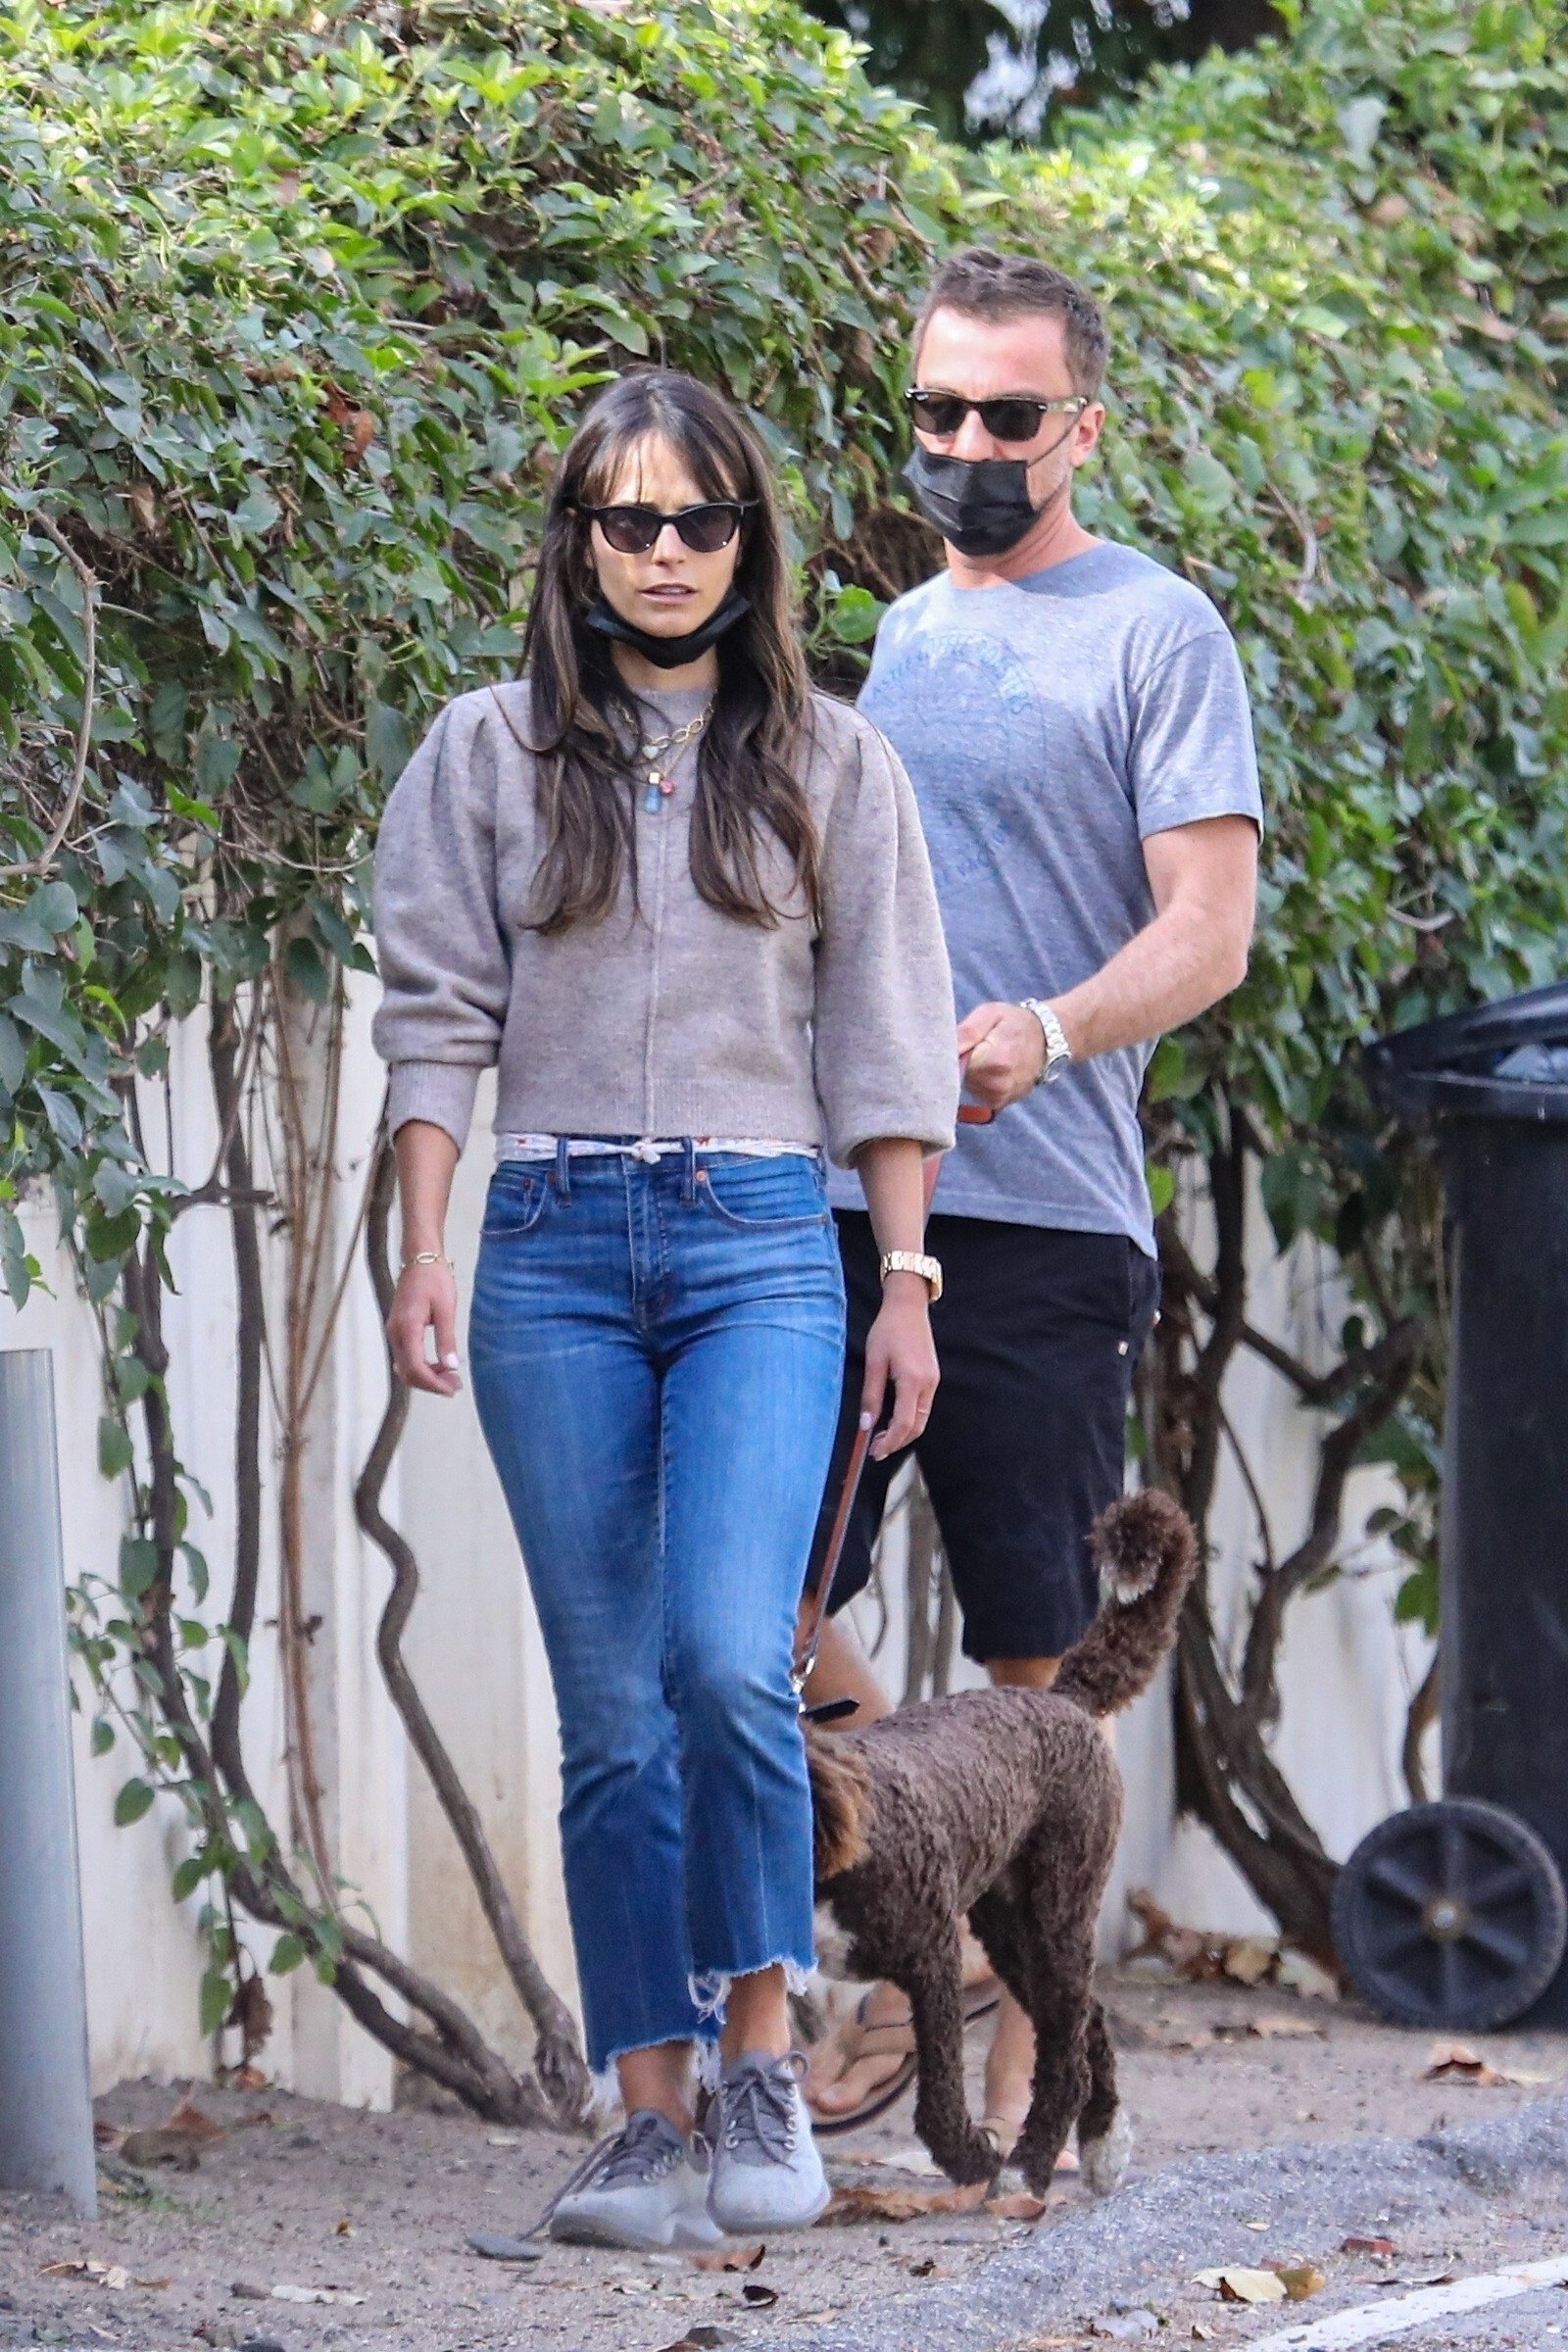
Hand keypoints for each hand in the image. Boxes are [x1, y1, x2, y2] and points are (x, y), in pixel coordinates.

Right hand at [386, 1261, 461, 1396]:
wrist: (420, 1259)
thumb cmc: (434, 1279)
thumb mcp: (446, 1309)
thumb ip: (446, 1339)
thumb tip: (451, 1366)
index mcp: (406, 1328)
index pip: (415, 1367)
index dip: (433, 1383)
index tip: (452, 1388)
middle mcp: (395, 1333)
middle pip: (408, 1372)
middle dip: (431, 1384)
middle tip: (455, 1386)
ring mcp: (394, 1332)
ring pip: (405, 1367)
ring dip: (426, 1377)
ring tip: (450, 1378)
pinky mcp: (398, 1330)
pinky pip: (406, 1357)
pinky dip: (421, 1367)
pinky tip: (439, 1366)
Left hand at [862, 1273, 938, 1459]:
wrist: (908, 1307)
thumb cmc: (888, 1330)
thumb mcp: (873, 1362)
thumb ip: (871, 1396)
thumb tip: (866, 1425)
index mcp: (912, 1381)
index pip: (904, 1424)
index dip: (889, 1442)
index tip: (874, 1451)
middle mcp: (928, 1384)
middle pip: (916, 1427)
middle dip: (897, 1443)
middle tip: (876, 1449)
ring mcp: (933, 1381)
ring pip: (921, 1419)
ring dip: (903, 1432)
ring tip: (882, 1437)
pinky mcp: (932, 1377)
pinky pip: (923, 1407)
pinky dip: (909, 1419)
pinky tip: (893, 1418)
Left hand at [957, 1001, 1046, 1111]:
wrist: (1046, 1040)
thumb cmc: (1015, 1022)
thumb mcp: (990, 1014)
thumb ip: (967, 1032)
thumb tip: (945, 1047)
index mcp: (996, 1060)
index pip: (954, 1064)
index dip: (952, 1052)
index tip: (960, 1041)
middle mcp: (999, 1084)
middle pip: (958, 1077)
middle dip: (961, 1061)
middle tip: (977, 1045)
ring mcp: (1000, 1097)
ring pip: (965, 1085)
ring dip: (968, 1072)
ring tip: (985, 1055)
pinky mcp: (998, 1103)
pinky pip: (974, 1092)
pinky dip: (976, 1080)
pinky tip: (988, 1067)